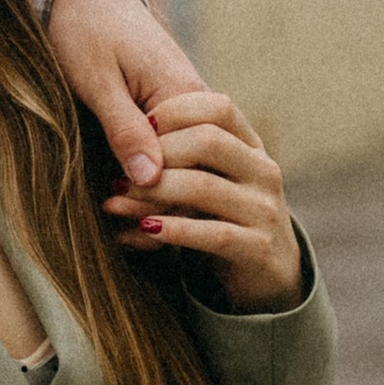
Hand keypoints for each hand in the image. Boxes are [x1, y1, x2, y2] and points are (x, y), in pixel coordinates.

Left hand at [41, 0, 207, 201]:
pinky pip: (175, 157)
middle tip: (110, 214)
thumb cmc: (82, 29)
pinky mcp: (169, 112)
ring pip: (190, 168)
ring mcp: (187, 108)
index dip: (157, 189)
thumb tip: (149, 177)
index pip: (191, 159)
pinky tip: (126, 208)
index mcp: (183, 89)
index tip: (112, 200)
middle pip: (198, 169)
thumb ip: (124, 127)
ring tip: (115, 221)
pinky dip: (154, 186)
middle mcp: (195, 99)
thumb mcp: (97, 80)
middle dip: (158, 201)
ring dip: (157, 200)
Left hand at [108, 87, 304, 311]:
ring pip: (203, 188)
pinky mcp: (258, 248)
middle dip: (156, 154)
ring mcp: (264, 209)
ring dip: (152, 193)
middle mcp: (263, 170)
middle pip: (208, 141)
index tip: (137, 131)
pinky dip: (173, 230)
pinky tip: (143, 229)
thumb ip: (183, 153)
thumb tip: (130, 140)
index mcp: (251, 145)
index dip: (174, 111)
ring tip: (115, 202)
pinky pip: (212, 234)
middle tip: (118, 173)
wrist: (269, 277)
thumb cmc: (224, 218)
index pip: (218, 107)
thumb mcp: (210, 179)